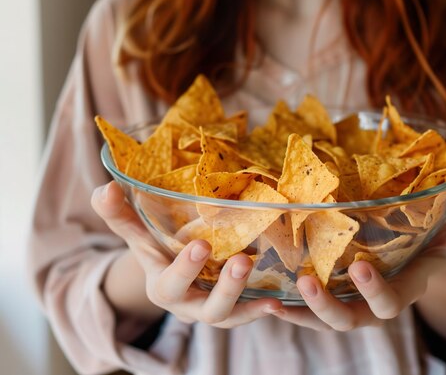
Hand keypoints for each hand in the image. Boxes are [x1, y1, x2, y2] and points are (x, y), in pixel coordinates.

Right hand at [91, 181, 282, 326]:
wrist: (170, 273)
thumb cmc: (156, 248)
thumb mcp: (138, 233)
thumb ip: (119, 215)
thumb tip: (105, 190)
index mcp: (162, 286)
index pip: (170, 283)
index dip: (185, 268)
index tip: (201, 244)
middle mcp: (188, 305)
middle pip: (205, 308)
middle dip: (225, 288)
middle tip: (242, 261)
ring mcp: (211, 310)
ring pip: (227, 315)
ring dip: (247, 299)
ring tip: (269, 287)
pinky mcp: (233, 309)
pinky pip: (247, 315)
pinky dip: (261, 309)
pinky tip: (279, 301)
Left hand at [273, 190, 445, 331]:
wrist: (416, 256)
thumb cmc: (439, 241)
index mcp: (405, 290)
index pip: (391, 302)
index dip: (376, 291)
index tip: (361, 267)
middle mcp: (374, 304)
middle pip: (350, 320)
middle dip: (327, 307)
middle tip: (306, 283)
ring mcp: (351, 301)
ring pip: (323, 320)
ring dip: (300, 311)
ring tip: (275, 298)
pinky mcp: (332, 294)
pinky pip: (308, 309)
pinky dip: (289, 307)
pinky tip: (265, 296)